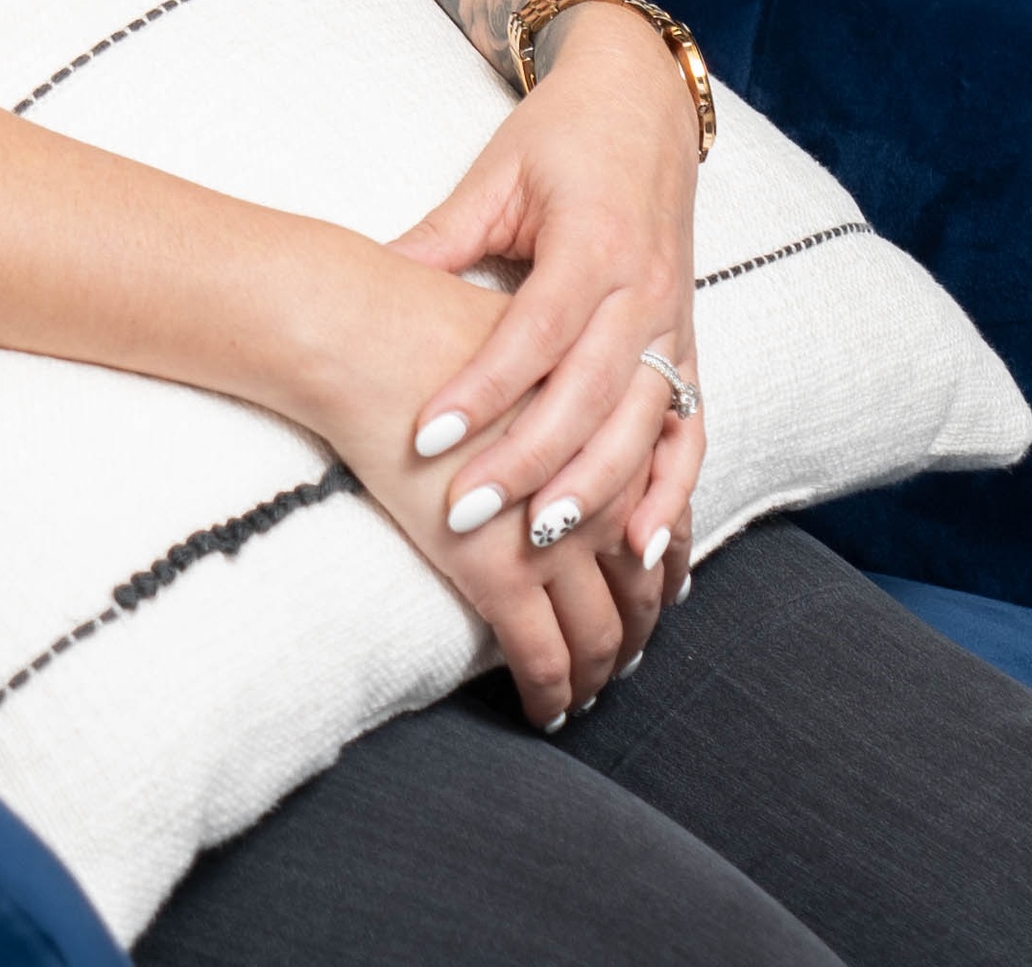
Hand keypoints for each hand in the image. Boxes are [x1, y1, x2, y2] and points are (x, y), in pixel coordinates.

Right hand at [285, 234, 658, 726]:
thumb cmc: (427, 322)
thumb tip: (559, 398)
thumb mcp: (524, 335)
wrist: (367, 333)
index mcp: (614, 427)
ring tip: (586, 694)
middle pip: (641, 587)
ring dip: (598, 673)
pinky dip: (549, 693)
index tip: (661, 589)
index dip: (664, 562)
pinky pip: (540, 657)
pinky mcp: (499, 572)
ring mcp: (553, 537)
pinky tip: (543, 709)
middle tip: (626, 660)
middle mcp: (603, 489)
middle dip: (638, 631)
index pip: (660, 517)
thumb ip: (558, 375)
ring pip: (600, 634)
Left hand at [385, 9, 705, 663]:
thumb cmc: (560, 137)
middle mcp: (645, 289)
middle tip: (466, 511)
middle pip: (589, 392)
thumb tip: (370, 282)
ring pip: (644, 424)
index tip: (427, 434)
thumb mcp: (495, 175)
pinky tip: (641, 546)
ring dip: (596, 489)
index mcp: (595, 242)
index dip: (483, 387)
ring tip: (542, 539)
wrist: (643, 103)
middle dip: (529, 461)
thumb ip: (441, 239)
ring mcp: (676, 323)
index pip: (534, 331)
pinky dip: (672, 491)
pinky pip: (691, 431)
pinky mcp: (691, 346)